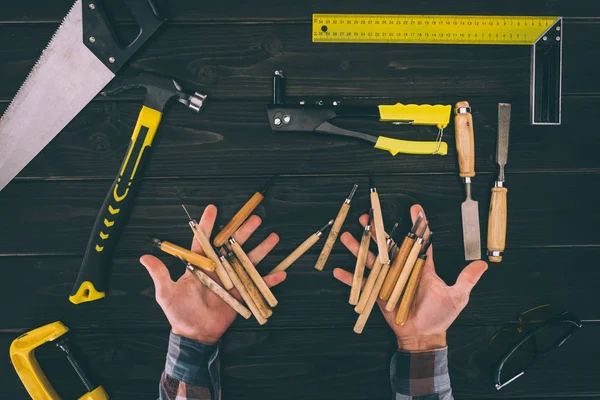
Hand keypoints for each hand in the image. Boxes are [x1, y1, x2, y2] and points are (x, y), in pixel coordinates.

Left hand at [140, 204, 285, 343]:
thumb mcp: (166, 293)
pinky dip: (269, 281)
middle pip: (232, 246)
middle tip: (255, 218)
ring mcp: (230, 280)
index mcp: (200, 265)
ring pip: (247, 261)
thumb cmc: (179, 313)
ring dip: (261, 249)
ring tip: (273, 237)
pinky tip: (281, 272)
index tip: (213, 208)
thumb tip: (144, 257)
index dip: (208, 224)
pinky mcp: (240, 294)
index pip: (204, 240)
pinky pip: (256, 285)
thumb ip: (159, 273)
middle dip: (243, 231)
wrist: (194, 334)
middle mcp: (217, 269)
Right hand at [333, 204, 487, 351]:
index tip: (415, 209)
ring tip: (347, 236)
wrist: (423, 335)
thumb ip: (467, 279)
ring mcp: (388, 280)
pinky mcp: (378, 293)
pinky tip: (338, 270)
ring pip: (372, 260)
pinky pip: (362, 284)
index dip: (418, 224)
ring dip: (359, 248)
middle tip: (369, 216)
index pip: (419, 241)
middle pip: (388, 245)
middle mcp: (402, 269)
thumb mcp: (457, 296)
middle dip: (378, 230)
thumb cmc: (440, 316)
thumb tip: (483, 264)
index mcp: (420, 266)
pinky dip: (350, 278)